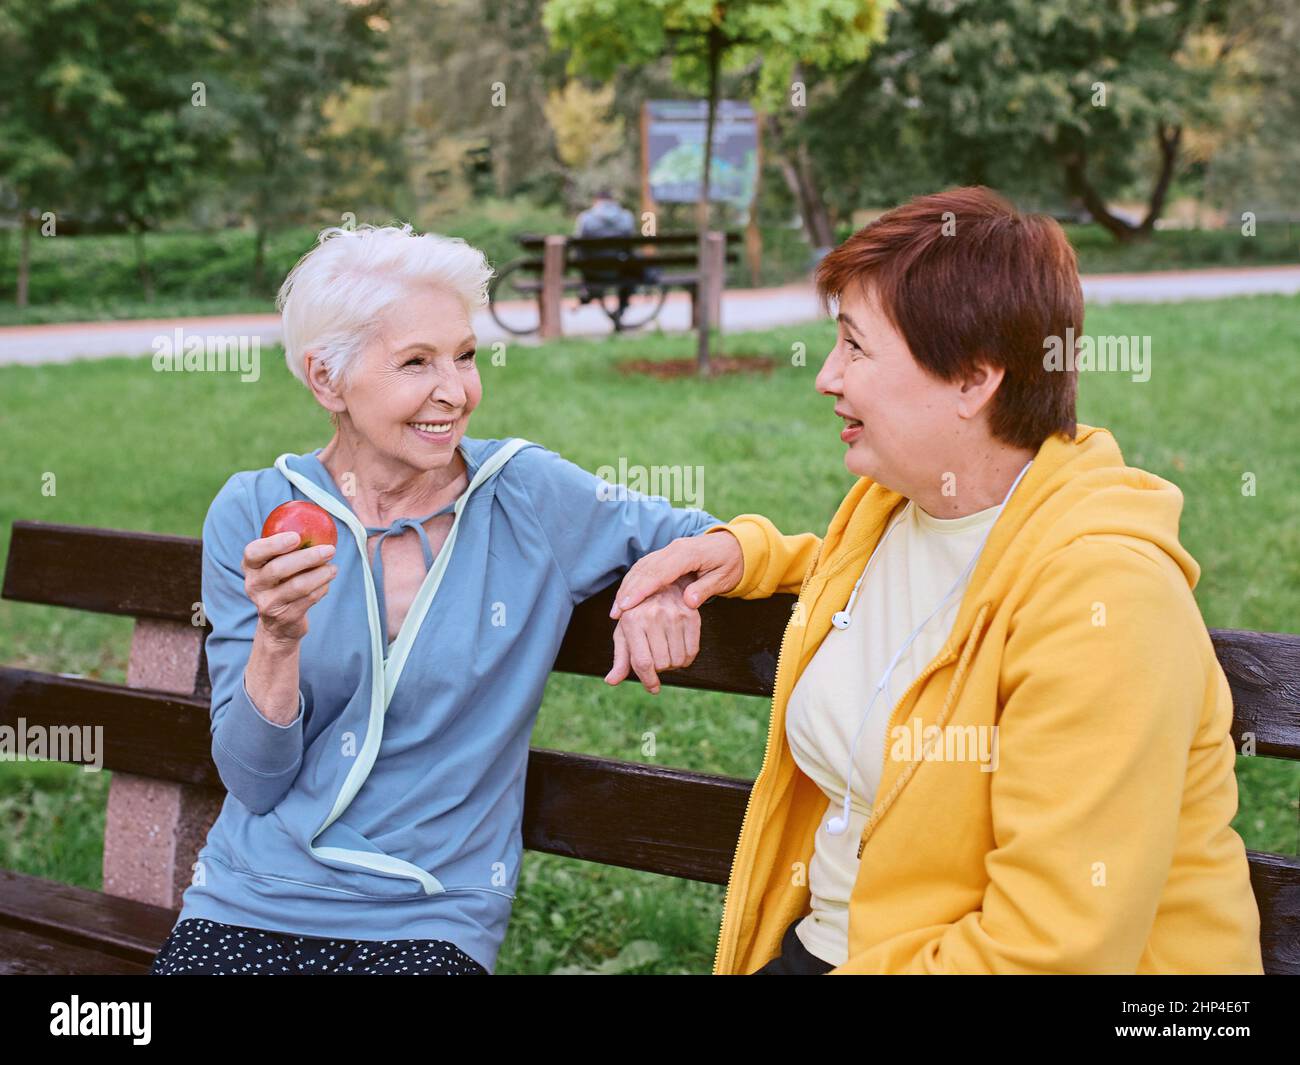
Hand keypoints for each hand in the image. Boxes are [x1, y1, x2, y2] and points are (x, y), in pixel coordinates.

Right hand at [243, 530, 337, 643]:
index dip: (273, 544)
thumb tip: (320, 522)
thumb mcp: (277, 564)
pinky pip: (307, 600)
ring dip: (320, 574)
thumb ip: (289, 546)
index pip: (253, 552)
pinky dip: (321, 589)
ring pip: (297, 586)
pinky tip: (327, 582)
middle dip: (307, 557)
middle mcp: (254, 585)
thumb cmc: (282, 582)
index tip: (296, 536)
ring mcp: (267, 603)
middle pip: (278, 569)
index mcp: (250, 566)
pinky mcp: (284, 617)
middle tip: (329, 549)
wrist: (278, 624)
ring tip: (333, 568)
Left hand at [605, 577, 699, 693]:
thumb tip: (611, 681)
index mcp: (632, 621)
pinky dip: (687, 659)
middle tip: (657, 657)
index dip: (648, 680)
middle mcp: (652, 616)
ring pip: (678, 660)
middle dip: (659, 668)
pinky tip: (679, 651)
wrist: (661, 588)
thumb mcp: (625, 633)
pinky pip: (692, 651)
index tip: (653, 688)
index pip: (642, 662)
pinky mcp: (691, 615)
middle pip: (661, 664)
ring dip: (673, 664)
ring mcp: (673, 615)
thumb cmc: (638, 615)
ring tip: (667, 651)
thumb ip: (620, 659)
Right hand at [609, 531, 743, 620]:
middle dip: (628, 590)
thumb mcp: (725, 577)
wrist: (737, 544)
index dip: (641, 589)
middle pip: (645, 570)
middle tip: (616, 612)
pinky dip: (634, 581)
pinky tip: (627, 596)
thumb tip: (688, 602)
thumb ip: (705, 589)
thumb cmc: (732, 562)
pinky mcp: (667, 554)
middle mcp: (674, 549)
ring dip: (627, 587)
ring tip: (617, 609)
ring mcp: (669, 550)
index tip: (627, 605)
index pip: (659, 573)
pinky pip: (646, 567)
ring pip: (642, 567)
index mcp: (688, 553)